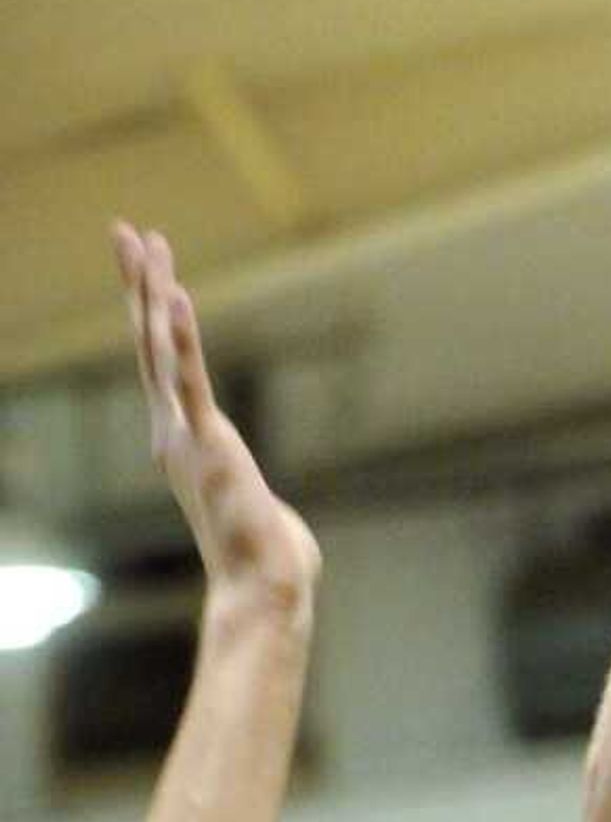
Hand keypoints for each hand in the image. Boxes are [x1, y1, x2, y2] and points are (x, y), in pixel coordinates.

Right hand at [112, 222, 320, 610]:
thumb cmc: (269, 564)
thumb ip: (256, 504)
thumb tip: (275, 524)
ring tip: (143, 241)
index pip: (163, 368)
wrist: (264, 590)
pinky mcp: (210, 442)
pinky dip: (182, 337)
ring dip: (151, 292)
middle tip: (124, 231)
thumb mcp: (258, 517)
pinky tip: (175, 294)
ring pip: (160, 350)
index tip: (148, 273)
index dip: (152, 316)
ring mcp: (187, 437)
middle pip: (149, 344)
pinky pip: (192, 379)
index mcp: (185, 446)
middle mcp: (174, 435)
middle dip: (138, 285)